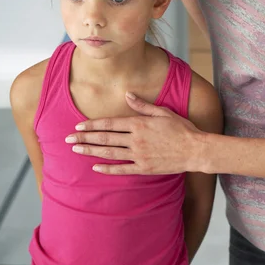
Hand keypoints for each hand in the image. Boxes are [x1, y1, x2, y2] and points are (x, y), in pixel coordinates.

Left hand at [65, 93, 206, 174]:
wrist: (195, 150)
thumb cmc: (181, 128)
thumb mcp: (162, 111)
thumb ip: (142, 105)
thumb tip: (127, 94)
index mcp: (139, 123)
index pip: (109, 124)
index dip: (92, 125)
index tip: (78, 125)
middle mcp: (136, 139)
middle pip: (104, 138)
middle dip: (84, 137)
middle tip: (68, 138)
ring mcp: (139, 155)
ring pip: (109, 153)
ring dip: (90, 151)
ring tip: (76, 149)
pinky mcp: (144, 168)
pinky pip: (122, 169)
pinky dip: (107, 168)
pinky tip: (95, 166)